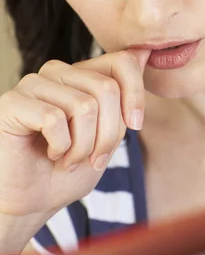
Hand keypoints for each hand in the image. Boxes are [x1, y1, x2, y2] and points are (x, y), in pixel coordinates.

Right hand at [0, 49, 149, 223]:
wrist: (33, 202)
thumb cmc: (69, 170)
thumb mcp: (109, 135)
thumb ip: (123, 98)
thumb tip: (143, 52)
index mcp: (82, 75)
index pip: (122, 61)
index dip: (136, 95)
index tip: (135, 125)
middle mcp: (58, 73)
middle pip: (106, 88)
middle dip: (109, 134)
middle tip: (93, 158)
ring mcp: (33, 85)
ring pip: (84, 106)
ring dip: (83, 146)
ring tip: (69, 159)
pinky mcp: (12, 103)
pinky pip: (54, 119)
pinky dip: (60, 147)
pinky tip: (50, 153)